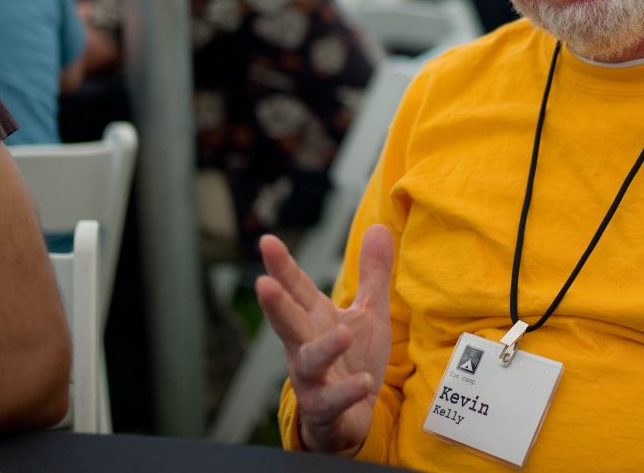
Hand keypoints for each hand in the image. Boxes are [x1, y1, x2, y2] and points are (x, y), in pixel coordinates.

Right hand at [256, 225, 393, 455]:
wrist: (352, 417)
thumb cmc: (353, 360)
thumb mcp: (369, 313)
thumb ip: (373, 273)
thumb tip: (379, 226)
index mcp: (314, 320)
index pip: (296, 289)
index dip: (282, 266)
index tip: (267, 241)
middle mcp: (306, 347)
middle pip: (288, 323)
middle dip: (276, 305)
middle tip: (263, 284)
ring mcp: (312, 379)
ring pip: (309, 362)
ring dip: (324, 348)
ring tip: (343, 334)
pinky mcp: (326, 409)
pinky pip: (333, 400)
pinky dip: (347, 391)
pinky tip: (364, 381)